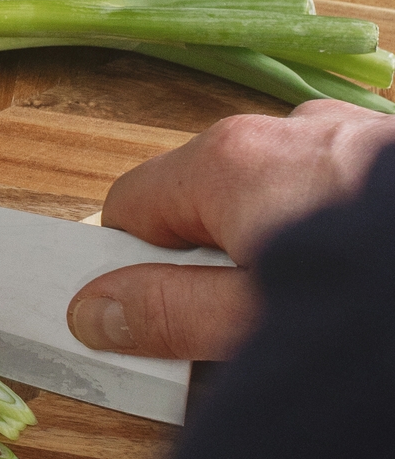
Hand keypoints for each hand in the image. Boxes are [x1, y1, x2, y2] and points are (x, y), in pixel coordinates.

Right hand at [69, 101, 394, 360]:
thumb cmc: (377, 304)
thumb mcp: (250, 325)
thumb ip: (164, 314)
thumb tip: (93, 313)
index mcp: (231, 160)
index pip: (133, 206)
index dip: (136, 270)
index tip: (160, 323)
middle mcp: (291, 128)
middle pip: (213, 200)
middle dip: (223, 263)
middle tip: (258, 330)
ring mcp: (359, 132)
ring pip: (289, 197)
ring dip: (294, 249)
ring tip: (337, 314)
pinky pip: (351, 192)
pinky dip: (353, 234)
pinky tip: (384, 286)